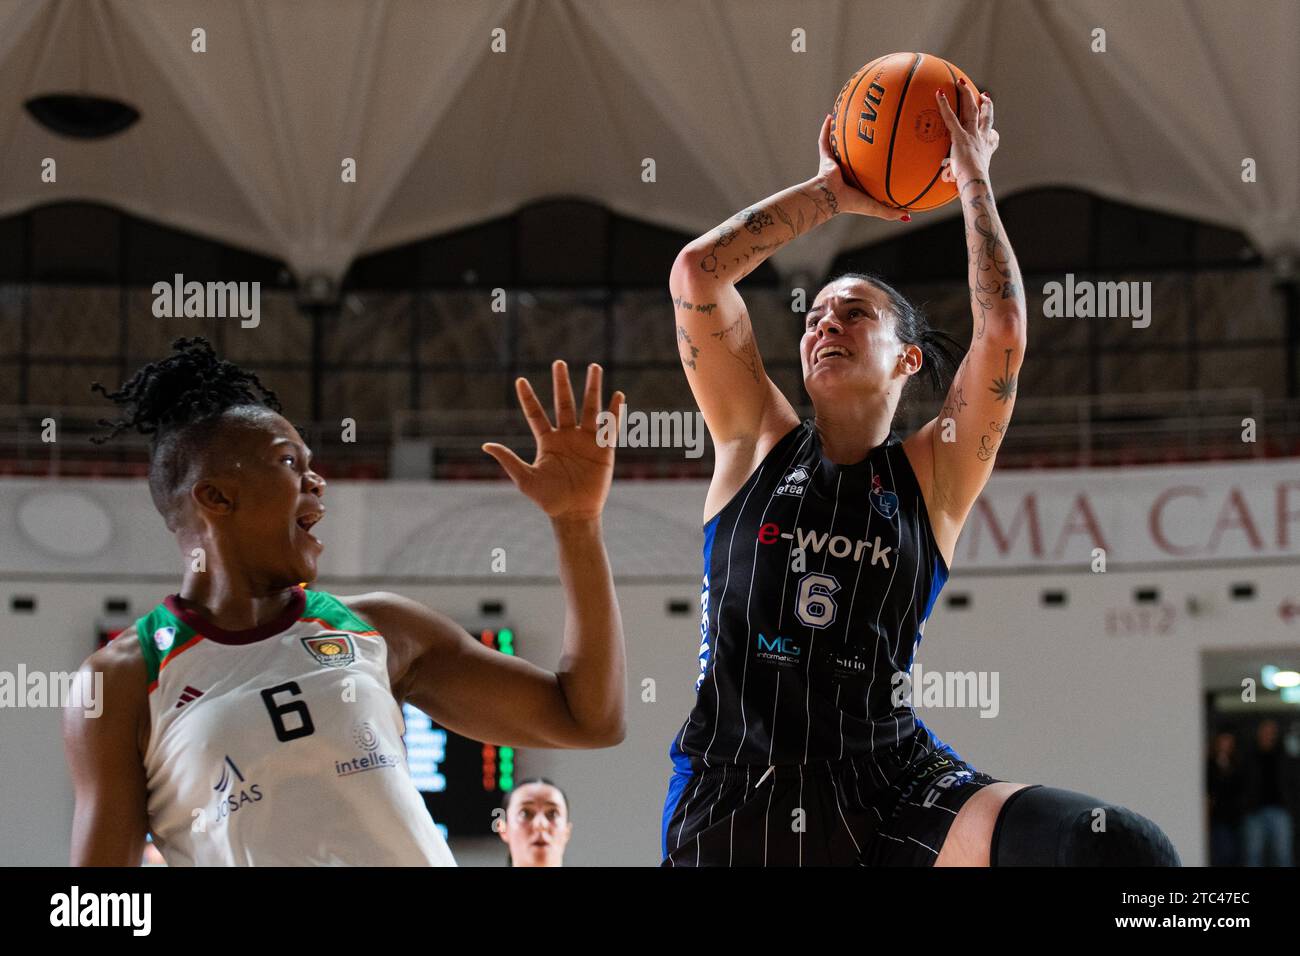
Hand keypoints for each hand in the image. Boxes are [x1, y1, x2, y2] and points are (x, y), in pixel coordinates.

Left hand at [483, 361, 624, 520]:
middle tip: (558, 363)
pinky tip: (617, 395)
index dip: (528, 398)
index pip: (536, 414)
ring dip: (592, 388)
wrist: (573, 514)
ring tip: (594, 367)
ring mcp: (586, 441)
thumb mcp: (525, 478)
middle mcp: (567, 436)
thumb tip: (486, 444)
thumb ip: (508, 459)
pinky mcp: (604, 449)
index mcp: (547, 442)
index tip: (519, 380)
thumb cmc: (548, 499)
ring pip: (589, 408)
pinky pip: (610, 426)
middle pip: (564, 403)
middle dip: (561, 384)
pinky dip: (614, 411)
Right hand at [815, 113, 909, 220]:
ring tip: (851, 115)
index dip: (874, 160)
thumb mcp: (875, 208)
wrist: (830, 198)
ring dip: (842, 130)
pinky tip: (830, 116)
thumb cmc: (851, 203)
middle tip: (871, 127)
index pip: (867, 168)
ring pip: (838, 143)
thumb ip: (891, 212)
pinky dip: (826, 128)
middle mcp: (846, 170)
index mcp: (856, 180)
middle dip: (860, 141)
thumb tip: (909, 216)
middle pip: (854, 152)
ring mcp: (835, 162)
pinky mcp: (825, 157)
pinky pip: (824, 140)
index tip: (886, 149)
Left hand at [936, 80, 997, 187]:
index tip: (991, 127)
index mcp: (985, 150)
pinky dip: (944, 105)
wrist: (975, 184)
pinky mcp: (960, 136)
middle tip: (984, 95)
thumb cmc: (972, 188)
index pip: (992, 138)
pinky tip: (937, 94)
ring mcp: (972, 135)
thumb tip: (952, 190)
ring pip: (971, 109)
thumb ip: (961, 182)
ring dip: (966, 93)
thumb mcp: (969, 184)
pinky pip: (951, 117)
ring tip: (961, 81)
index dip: (992, 130)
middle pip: (985, 117)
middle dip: (985, 104)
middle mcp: (981, 140)